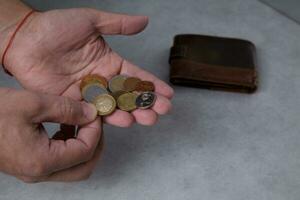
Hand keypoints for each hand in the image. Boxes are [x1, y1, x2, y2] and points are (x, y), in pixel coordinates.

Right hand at [0, 88, 102, 181]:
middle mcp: (39, 172)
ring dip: (83, 146)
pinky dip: (69, 147)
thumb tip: (91, 113)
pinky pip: (60, 163)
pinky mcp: (30, 165)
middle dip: (95, 144)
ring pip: (74, 167)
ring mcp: (34, 171)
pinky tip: (64, 127)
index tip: (94, 113)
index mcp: (41, 161)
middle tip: (95, 123)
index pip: (85, 151)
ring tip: (80, 123)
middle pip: (84, 167)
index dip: (95, 131)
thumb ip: (66, 109)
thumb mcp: (32, 104)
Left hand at [2, 8, 173, 126]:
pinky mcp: (73, 103)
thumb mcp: (91, 21)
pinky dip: (109, 118)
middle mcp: (102, 80)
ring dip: (133, 113)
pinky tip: (124, 121)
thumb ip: (118, 24)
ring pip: (115, 106)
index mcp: (109, 62)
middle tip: (163, 110)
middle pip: (129, 95)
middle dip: (147, 103)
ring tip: (148, 118)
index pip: (135, 76)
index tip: (168, 93)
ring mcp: (88, 93)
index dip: (151, 85)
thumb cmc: (55, 27)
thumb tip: (144, 21)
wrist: (25, 40)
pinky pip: (94, 113)